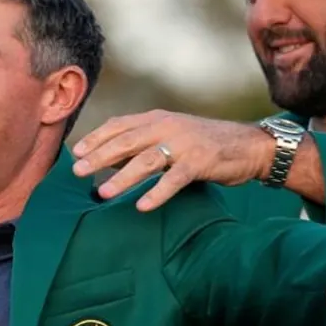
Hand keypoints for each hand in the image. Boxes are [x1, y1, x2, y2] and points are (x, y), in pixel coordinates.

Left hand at [72, 111, 274, 209]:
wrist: (249, 145)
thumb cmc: (203, 144)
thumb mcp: (170, 136)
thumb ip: (141, 144)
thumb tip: (105, 158)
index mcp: (158, 119)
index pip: (120, 125)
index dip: (96, 138)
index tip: (76, 152)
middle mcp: (168, 127)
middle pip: (127, 141)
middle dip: (99, 157)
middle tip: (77, 171)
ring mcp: (184, 144)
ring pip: (147, 160)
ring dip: (122, 177)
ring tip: (102, 193)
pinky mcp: (200, 162)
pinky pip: (174, 179)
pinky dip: (157, 193)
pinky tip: (142, 207)